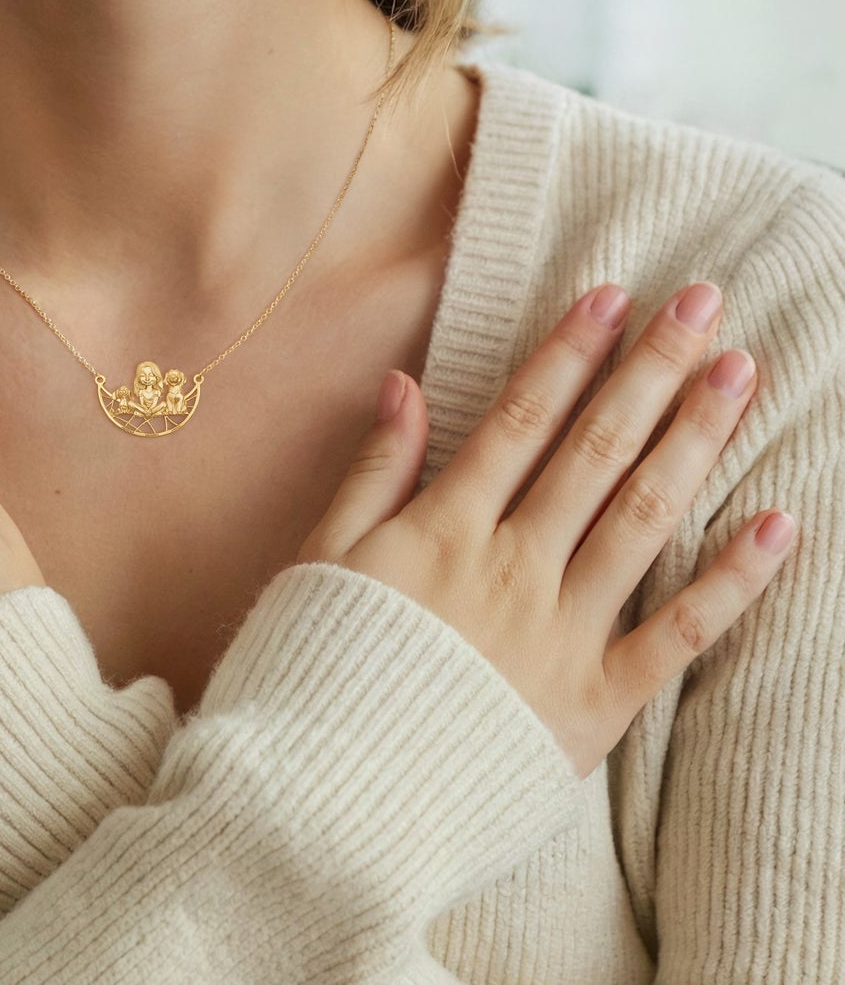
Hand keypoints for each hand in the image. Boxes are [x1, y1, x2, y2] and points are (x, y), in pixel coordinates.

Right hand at [296, 281, 794, 779]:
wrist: (326, 799)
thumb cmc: (314, 669)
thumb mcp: (320, 558)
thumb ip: (373, 471)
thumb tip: (405, 384)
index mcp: (443, 530)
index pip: (521, 421)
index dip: (569, 353)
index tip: (615, 295)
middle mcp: (512, 568)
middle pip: (594, 452)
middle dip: (650, 370)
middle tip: (704, 304)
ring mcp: (560, 635)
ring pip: (641, 520)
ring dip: (695, 441)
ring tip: (739, 375)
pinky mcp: (595, 707)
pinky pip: (676, 636)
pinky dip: (732, 581)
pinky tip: (778, 525)